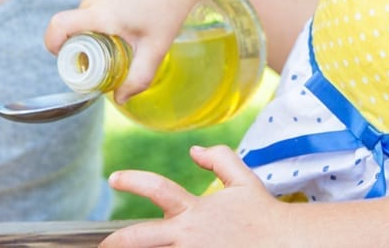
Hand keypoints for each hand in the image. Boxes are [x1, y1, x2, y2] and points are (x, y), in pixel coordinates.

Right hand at [45, 0, 197, 101]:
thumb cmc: (167, 7)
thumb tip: (120, 99)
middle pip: (70, 32)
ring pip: (81, 25)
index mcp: (99, 14)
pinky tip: (125, 35)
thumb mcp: (156, 49)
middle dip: (81, 54)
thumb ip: (139, 77)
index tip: (71, 64)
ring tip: (122, 49)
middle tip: (106, 67)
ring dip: (92, 42)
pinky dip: (99, 30)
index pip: (58, 26)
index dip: (53, 46)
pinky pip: (90, 16)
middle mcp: (92, 1)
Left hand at [102, 145, 293, 247]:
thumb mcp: (242, 179)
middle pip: (139, 238)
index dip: (132, 181)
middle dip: (116, 243)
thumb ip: (218, 159)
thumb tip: (194, 150)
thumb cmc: (263, 213)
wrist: (286, 243)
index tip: (114, 178)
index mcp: (194, 210)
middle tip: (101, 246)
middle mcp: (188, 236)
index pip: (157, 189)